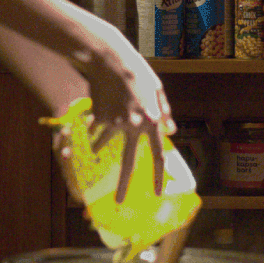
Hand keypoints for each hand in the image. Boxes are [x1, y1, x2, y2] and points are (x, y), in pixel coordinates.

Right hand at [68, 30, 173, 203]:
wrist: (110, 60)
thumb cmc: (137, 72)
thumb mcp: (157, 89)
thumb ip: (165, 111)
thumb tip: (171, 130)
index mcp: (152, 121)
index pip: (157, 155)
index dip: (157, 176)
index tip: (156, 193)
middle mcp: (135, 127)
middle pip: (128, 163)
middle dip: (123, 186)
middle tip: (119, 202)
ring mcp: (115, 124)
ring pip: (105, 146)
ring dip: (100, 149)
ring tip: (96, 150)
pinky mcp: (100, 117)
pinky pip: (96, 128)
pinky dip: (93, 127)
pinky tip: (92, 118)